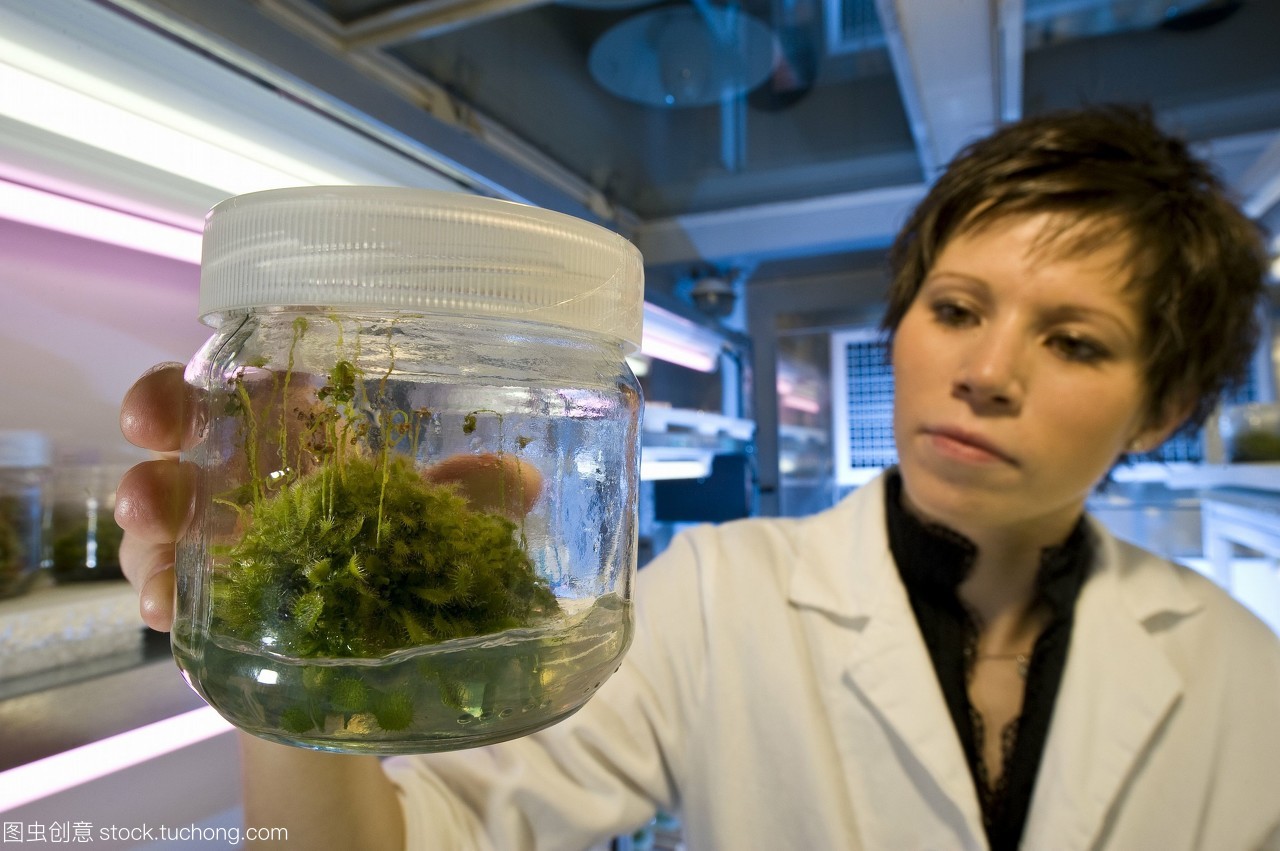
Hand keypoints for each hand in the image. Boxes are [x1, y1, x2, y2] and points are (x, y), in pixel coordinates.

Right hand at [114, 363, 545, 630]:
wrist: (365, 661)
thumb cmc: (389, 557)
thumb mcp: (429, 522)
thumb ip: (468, 499)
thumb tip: (523, 483)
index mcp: (296, 436)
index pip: (248, 383)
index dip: (219, 370)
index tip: (204, 376)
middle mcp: (243, 475)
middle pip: (185, 428)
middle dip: (161, 417)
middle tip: (152, 429)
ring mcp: (210, 537)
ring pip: (160, 511)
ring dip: (152, 517)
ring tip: (155, 530)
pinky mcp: (202, 601)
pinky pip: (168, 589)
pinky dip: (165, 596)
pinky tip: (170, 609)